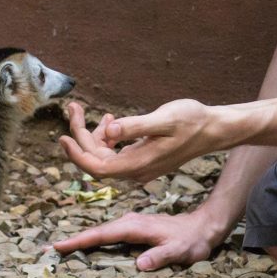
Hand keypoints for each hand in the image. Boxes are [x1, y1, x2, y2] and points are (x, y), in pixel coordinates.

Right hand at [53, 209, 228, 270]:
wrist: (203, 227)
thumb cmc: (192, 241)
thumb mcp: (180, 251)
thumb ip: (161, 256)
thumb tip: (140, 265)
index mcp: (134, 226)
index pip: (101, 235)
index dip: (79, 241)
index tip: (58, 247)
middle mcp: (129, 222)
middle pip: (94, 232)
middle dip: (71, 241)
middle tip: (46, 251)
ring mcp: (130, 224)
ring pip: (100, 233)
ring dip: (80, 241)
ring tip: (58, 250)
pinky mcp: (133, 228)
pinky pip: (108, 235)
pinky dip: (93, 240)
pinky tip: (85, 248)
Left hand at [58, 99, 221, 184]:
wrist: (214, 130)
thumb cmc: (193, 120)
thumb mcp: (164, 119)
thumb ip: (135, 126)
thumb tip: (108, 132)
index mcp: (139, 163)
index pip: (97, 167)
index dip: (77, 154)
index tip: (62, 136)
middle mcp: (137, 171)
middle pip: (96, 160)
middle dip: (80, 135)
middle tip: (73, 107)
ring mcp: (140, 167)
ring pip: (104, 157)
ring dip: (92, 135)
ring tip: (90, 111)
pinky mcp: (143, 160)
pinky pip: (115, 153)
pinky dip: (107, 137)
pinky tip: (111, 121)